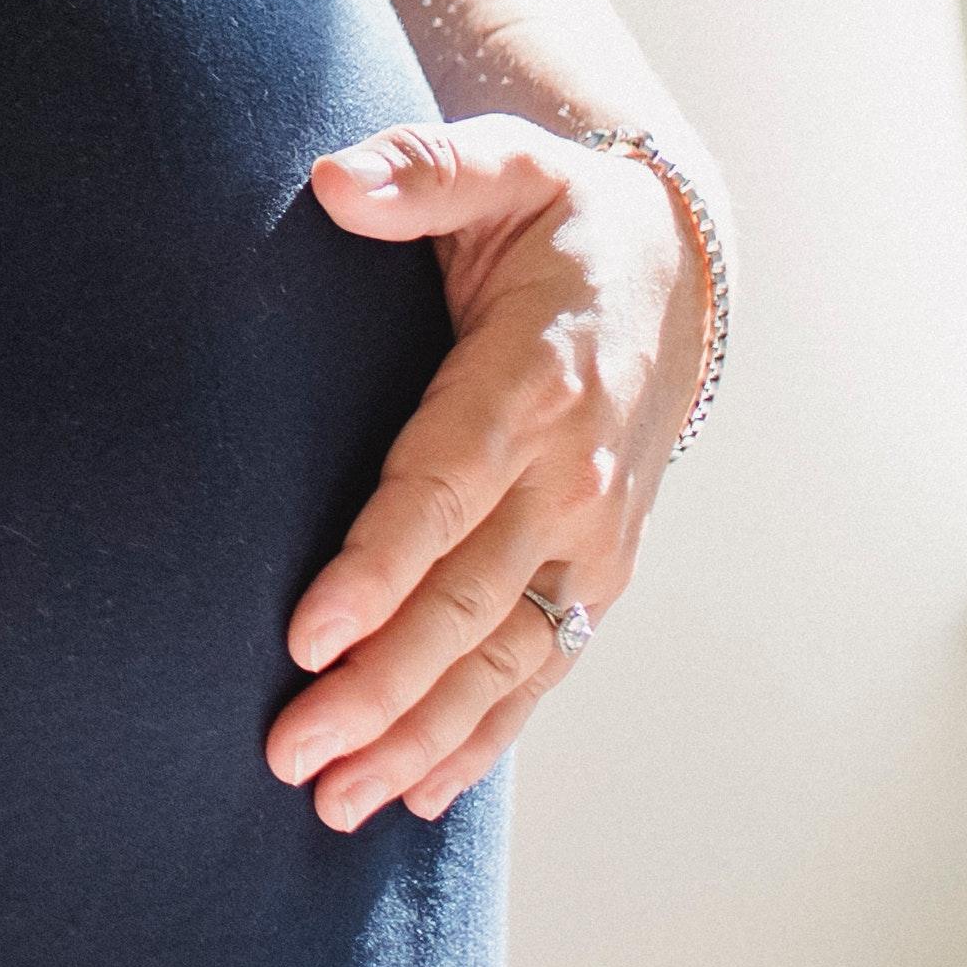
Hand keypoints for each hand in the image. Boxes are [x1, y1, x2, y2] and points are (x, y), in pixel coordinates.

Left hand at [263, 116, 702, 828]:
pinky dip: (483, 736)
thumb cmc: (560, 215)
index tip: (305, 638)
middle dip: (377, 689)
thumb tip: (334, 178)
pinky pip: (539, 668)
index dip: (376, 571)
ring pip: (502, 660)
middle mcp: (574, 479)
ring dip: (419, 737)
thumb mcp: (501, 164)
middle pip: (465, 604)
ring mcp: (593, 538)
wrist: (677, 267)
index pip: (442, 492)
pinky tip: (418, 792)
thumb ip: (420, 169)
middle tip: (289, 753)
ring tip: (334, 801)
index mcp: (534, 383)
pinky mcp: (598, 573)